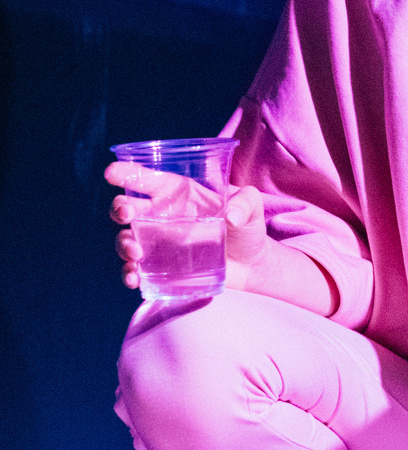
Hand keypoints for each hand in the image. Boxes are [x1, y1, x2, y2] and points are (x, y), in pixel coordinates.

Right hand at [105, 162, 267, 290]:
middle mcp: (162, 216)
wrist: (252, 266)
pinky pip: (135, 269)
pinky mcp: (161, 267)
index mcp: (178, 193)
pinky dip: (128, 273)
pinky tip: (133, 277)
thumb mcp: (254, 209)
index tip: (112, 172)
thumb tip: (231, 216)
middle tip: (126, 215)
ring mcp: (158, 243)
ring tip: (135, 255)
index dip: (128, 172)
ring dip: (122, 244)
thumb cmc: (249, 228)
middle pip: (127, 207)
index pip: (148, 180)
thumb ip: (246, 204)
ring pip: (126, 238)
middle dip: (119, 208)